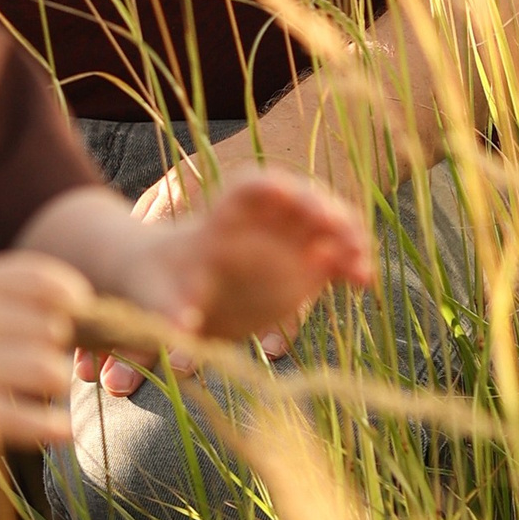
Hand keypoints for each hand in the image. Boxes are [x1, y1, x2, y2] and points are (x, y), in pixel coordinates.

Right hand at [0, 252, 90, 451]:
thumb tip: (70, 300)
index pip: (39, 277)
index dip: (72, 295)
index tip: (76, 313)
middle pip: (50, 327)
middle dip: (62, 345)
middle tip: (52, 359)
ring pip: (46, 370)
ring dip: (57, 382)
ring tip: (46, 391)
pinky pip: (22, 420)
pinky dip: (51, 427)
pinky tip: (62, 430)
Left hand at [97, 172, 372, 400]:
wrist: (166, 289)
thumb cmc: (156, 284)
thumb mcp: (156, 294)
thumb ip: (169, 311)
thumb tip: (181, 332)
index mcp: (219, 218)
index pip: (248, 188)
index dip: (270, 187)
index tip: (287, 194)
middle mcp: (259, 221)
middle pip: (297, 200)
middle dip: (320, 209)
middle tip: (340, 230)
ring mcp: (285, 240)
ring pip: (324, 225)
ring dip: (345, 237)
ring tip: (359, 267)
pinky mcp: (302, 266)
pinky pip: (333, 257)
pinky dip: (349, 264)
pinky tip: (362, 283)